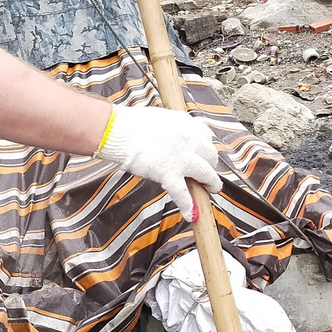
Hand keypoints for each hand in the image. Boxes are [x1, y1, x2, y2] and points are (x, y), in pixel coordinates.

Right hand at [98, 107, 221, 220]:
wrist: (120, 131)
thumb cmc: (132, 124)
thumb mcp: (161, 118)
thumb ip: (174, 126)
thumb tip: (182, 131)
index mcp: (186, 124)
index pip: (206, 136)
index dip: (205, 146)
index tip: (203, 151)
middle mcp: (189, 139)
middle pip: (210, 154)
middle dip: (209, 164)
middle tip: (205, 171)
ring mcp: (181, 157)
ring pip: (206, 173)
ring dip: (211, 183)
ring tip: (210, 189)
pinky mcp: (169, 173)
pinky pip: (183, 193)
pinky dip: (188, 206)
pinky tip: (190, 214)